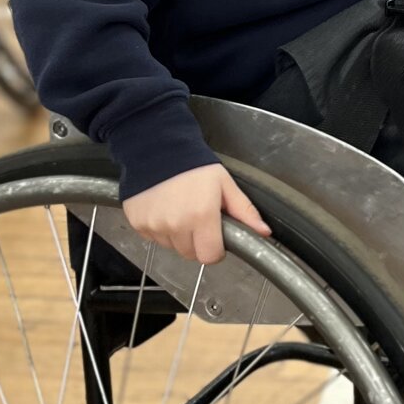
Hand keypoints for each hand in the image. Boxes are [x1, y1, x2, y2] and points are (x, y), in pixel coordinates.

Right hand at [122, 164, 270, 265]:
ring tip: (179, 209)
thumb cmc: (193, 164)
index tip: (215, 236)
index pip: (210, 256)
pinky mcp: (138, 223)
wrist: (157, 147)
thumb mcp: (225, 184)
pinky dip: (160, 229)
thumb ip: (244, 212)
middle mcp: (176, 224)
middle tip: (197, 217)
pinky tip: (164, 208)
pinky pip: (154, 238)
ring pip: (172, 247)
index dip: (215, 249)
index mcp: (201, 216)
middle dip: (197, 241)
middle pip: (190, 254)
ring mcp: (154, 225)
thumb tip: (265, 232)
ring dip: (178, 236)